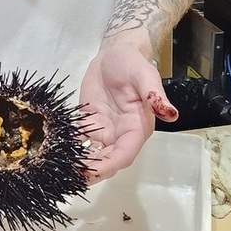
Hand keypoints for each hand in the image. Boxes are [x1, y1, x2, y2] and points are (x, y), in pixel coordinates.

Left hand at [78, 37, 178, 180]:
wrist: (114, 55)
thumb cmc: (132, 63)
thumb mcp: (145, 74)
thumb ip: (154, 94)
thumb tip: (170, 113)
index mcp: (138, 127)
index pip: (126, 153)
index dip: (111, 164)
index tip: (94, 171)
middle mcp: (122, 134)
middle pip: (109, 160)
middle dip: (93, 170)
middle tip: (74, 176)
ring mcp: (105, 131)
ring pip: (95, 156)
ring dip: (82, 165)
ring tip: (65, 170)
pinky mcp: (90, 124)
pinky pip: (81, 142)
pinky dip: (72, 150)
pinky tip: (59, 154)